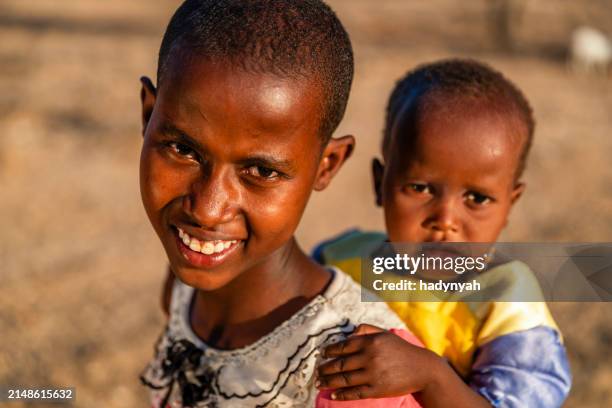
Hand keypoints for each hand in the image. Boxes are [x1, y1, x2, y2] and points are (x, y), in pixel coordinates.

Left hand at [316, 324, 438, 400]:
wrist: (422, 369)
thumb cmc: (401, 350)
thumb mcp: (385, 334)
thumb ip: (366, 329)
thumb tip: (349, 332)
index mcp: (370, 342)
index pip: (343, 346)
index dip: (330, 351)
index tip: (322, 355)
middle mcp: (370, 357)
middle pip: (341, 364)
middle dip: (325, 369)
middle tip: (317, 372)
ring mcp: (373, 374)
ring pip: (345, 379)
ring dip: (329, 382)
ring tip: (320, 383)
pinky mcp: (377, 389)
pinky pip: (355, 393)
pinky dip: (342, 394)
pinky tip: (334, 395)